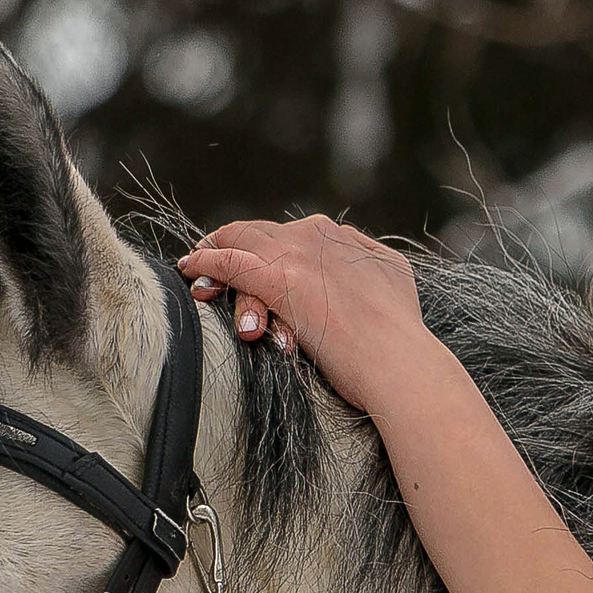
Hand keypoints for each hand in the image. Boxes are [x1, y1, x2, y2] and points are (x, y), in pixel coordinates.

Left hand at [177, 217, 430, 414]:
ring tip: (198, 267)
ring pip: (239, 240)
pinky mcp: (276, 280)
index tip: (260, 260)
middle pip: (260, 231)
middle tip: (214, 258)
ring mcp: (294, 255)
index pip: (292, 232)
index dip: (269, 245)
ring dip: (214, 252)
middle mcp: (315, 236)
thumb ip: (366, 254)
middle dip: (235, 243)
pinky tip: (191, 270)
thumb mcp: (394, 274)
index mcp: (341, 236)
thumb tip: (351, 245)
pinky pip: (226, 261)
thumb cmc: (401, 333)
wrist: (400, 361)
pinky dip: (204, 263)